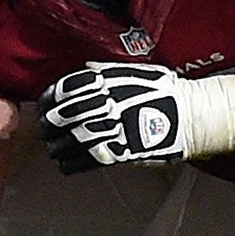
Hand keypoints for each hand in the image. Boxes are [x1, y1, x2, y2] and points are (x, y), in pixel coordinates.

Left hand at [40, 62, 188, 171]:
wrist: (191, 115)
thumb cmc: (166, 92)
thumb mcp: (136, 72)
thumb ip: (108, 72)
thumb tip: (86, 69)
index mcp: (110, 81)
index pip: (68, 88)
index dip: (50, 98)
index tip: (44, 105)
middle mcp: (108, 102)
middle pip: (66, 114)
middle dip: (50, 124)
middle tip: (45, 129)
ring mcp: (115, 127)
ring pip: (74, 138)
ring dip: (59, 146)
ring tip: (53, 150)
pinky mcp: (122, 150)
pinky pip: (90, 159)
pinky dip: (73, 164)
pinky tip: (65, 166)